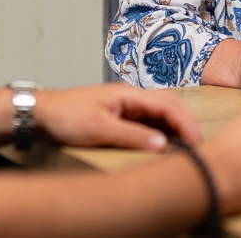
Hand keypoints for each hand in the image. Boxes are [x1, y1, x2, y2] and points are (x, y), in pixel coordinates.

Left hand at [34, 83, 201, 150]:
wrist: (42, 113)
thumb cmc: (66, 115)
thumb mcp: (99, 129)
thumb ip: (132, 135)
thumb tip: (162, 144)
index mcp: (129, 93)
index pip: (168, 105)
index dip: (186, 123)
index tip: (196, 142)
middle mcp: (131, 96)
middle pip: (169, 104)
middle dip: (187, 122)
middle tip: (198, 144)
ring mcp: (126, 105)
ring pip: (160, 112)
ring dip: (176, 126)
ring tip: (186, 146)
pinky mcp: (120, 114)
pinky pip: (149, 120)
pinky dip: (162, 130)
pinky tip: (164, 143)